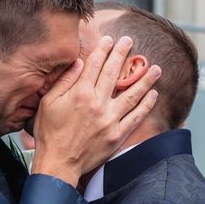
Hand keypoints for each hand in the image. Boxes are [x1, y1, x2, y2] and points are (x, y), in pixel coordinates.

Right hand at [31, 35, 159, 186]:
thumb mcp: (48, 102)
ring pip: (132, 94)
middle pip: (113, 73)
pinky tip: (153, 95)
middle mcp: (97, 104)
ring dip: (145, 80)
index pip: (94, 65)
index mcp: (80, 93)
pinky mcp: (117, 135)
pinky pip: (136, 117)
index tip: (109, 39)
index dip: (103, 49)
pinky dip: (146, 105)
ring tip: (156, 68)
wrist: (58, 164)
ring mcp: (110, 120)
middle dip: (122, 54)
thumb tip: (79, 62)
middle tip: (130, 41)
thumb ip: (64, 81)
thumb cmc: (49, 132)